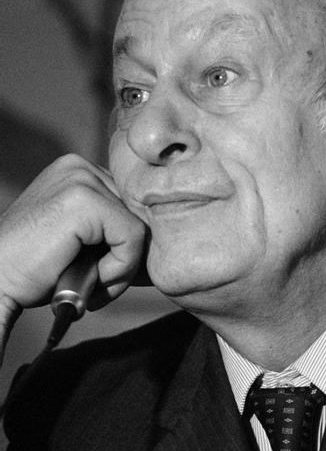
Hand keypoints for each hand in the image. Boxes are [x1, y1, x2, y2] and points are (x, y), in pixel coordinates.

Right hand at [0, 154, 145, 356]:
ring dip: (119, 268)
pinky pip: (132, 238)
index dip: (127, 245)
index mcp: (79, 171)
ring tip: (84, 281)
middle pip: (139, 215)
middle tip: (93, 284)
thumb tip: (165, 245)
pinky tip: (83, 277)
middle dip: (125, 257)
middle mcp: (81, 166)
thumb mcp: (83, 244)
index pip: (132, 207)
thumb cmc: (36, 272)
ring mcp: (81, 179)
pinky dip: (117, 269)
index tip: (106, 274)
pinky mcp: (84, 200)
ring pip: (139, 229)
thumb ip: (117, 235)